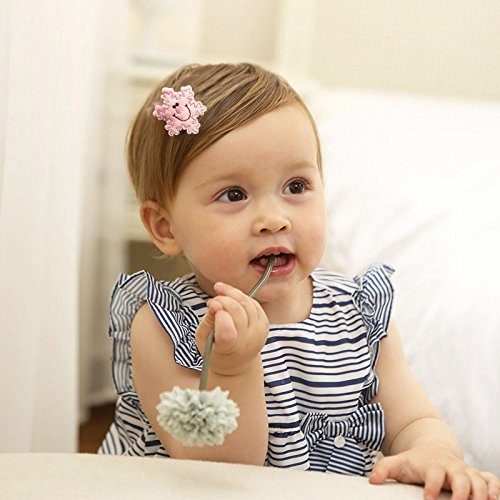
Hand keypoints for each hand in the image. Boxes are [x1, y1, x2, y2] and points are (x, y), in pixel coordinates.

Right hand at [195, 282, 268, 376]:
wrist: (236, 364)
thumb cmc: (215, 349)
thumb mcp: (203, 338)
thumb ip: (207, 321)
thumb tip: (215, 303)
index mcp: (228, 349)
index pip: (228, 333)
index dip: (220, 316)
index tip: (211, 306)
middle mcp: (247, 341)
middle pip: (237, 311)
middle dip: (222, 299)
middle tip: (212, 300)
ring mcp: (258, 333)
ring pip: (247, 303)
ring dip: (232, 293)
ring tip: (219, 289)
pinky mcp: (264, 325)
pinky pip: (254, 303)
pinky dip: (241, 296)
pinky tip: (231, 295)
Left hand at [369, 444, 499, 498]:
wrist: (433, 448)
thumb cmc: (414, 460)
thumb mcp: (398, 462)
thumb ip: (384, 469)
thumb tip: (371, 480)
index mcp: (432, 464)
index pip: (434, 472)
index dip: (433, 485)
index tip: (428, 499)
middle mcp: (451, 466)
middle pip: (462, 476)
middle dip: (462, 492)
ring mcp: (465, 470)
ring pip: (479, 479)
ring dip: (482, 492)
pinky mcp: (476, 475)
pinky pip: (491, 479)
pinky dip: (495, 487)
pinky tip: (495, 499)